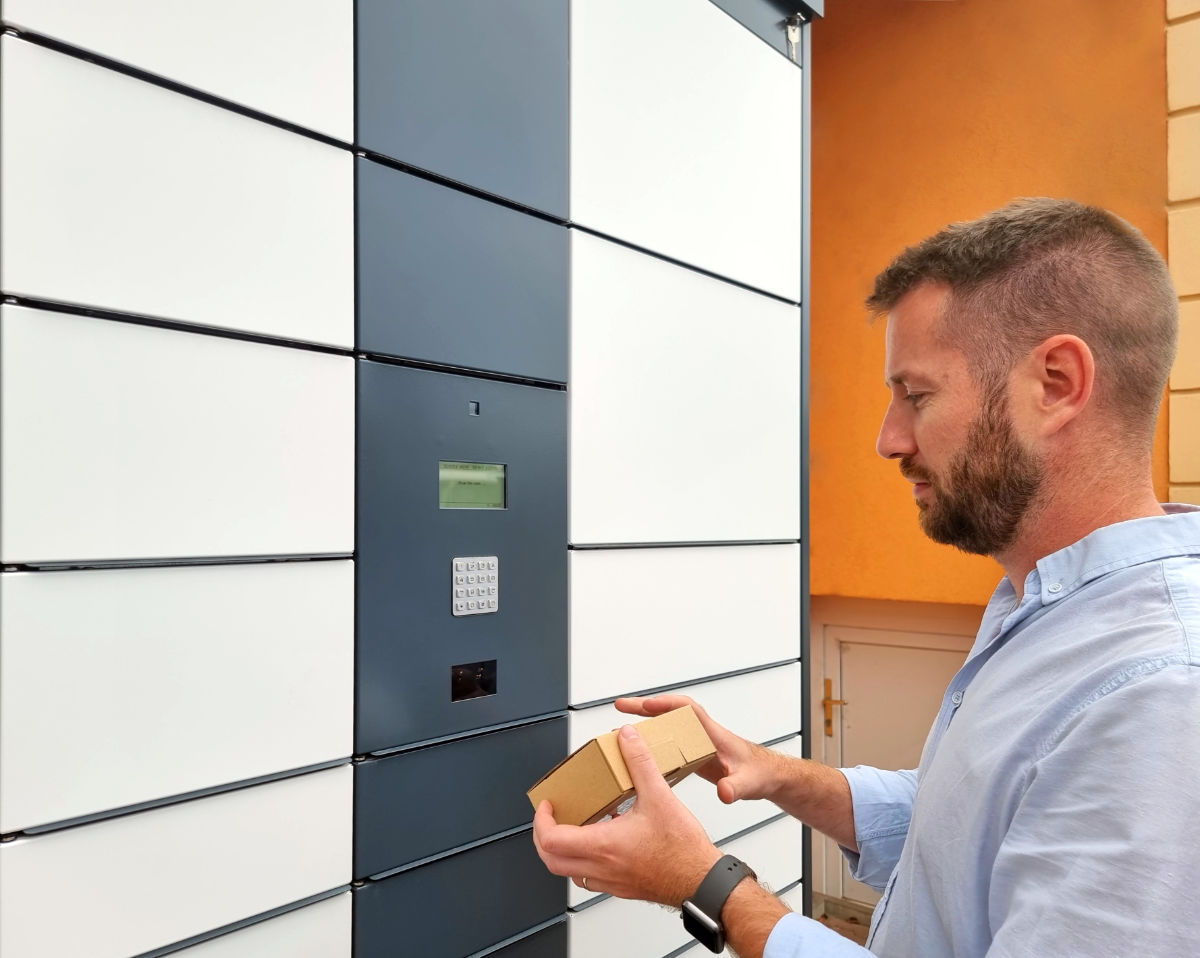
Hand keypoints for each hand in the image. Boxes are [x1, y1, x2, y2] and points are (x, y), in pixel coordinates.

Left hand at [532, 724, 721, 906]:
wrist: (702, 881)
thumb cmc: (683, 849)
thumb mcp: (660, 796)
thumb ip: (640, 763)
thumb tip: (627, 739)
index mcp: (603, 845)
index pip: (551, 839)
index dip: (541, 821)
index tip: (546, 805)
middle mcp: (602, 867)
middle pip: (551, 861)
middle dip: (543, 837)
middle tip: (550, 819)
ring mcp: (611, 882)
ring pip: (569, 873)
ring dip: (563, 851)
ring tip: (573, 828)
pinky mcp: (623, 888)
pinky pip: (590, 878)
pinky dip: (585, 861)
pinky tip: (603, 842)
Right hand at [615, 695, 778, 804]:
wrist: (768, 777)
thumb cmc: (761, 774)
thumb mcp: (749, 783)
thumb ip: (736, 787)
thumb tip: (724, 792)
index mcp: (712, 733)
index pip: (687, 708)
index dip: (666, 704)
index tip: (645, 705)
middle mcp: (702, 734)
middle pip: (669, 713)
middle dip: (644, 708)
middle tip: (620, 707)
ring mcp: (697, 744)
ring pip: (666, 727)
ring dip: (644, 725)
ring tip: (619, 731)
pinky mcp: (694, 755)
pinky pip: (668, 743)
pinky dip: (651, 743)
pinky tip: (638, 754)